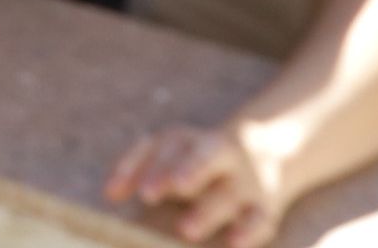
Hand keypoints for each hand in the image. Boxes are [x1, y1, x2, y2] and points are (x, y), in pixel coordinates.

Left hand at [106, 125, 278, 247]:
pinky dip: (249, 230)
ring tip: (185, 230)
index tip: (144, 193)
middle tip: (165, 192)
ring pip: (229, 193)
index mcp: (192, 140)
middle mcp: (222, 155)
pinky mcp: (265, 207)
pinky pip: (260, 218)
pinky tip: (233, 243)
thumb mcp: (169, 153)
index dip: (156, 168)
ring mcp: (245, 180)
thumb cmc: (196, 159)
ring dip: (208, 211)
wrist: (267, 150)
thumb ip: (136, 168)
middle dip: (188, 170)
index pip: (172, 147)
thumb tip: (109, 194)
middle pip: (207, 155)